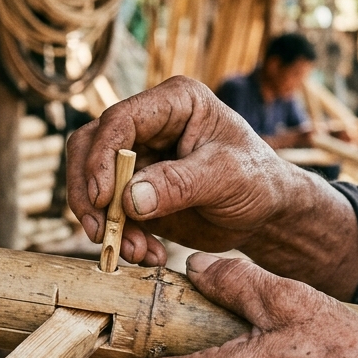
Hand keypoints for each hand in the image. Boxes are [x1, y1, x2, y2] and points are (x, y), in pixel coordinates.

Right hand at [66, 77, 357, 296]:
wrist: (267, 214)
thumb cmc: (258, 181)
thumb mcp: (227, 177)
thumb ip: (180, 184)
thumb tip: (129, 199)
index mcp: (173, 103)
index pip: (119, 120)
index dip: (101, 157)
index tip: (103, 198)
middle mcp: (149, 125)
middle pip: (90, 146)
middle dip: (90, 192)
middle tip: (100, 231)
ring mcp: (138, 158)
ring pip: (92, 181)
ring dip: (104, 220)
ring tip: (133, 252)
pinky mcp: (135, 191)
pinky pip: (110, 211)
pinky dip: (120, 236)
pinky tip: (147, 254)